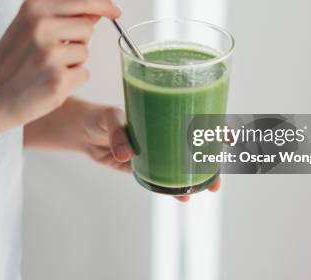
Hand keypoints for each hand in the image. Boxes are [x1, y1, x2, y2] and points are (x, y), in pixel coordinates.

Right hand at [0, 0, 120, 136]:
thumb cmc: (8, 64)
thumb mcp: (26, 28)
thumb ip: (60, 17)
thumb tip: (97, 11)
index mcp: (33, 9)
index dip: (104, 3)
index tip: (116, 10)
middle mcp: (42, 27)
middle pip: (88, 27)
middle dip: (79, 41)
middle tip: (52, 54)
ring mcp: (51, 55)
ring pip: (86, 53)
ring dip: (73, 63)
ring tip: (45, 70)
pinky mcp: (59, 81)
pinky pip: (84, 75)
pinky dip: (71, 82)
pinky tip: (47, 84)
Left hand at [25, 97, 220, 200]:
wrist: (81, 130)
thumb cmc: (99, 116)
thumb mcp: (108, 118)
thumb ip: (117, 133)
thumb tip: (126, 155)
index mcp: (163, 114)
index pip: (196, 119)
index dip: (216, 128)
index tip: (229, 136)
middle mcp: (164, 133)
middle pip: (196, 147)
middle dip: (212, 161)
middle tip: (220, 175)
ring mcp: (155, 151)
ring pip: (183, 165)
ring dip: (197, 178)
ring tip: (207, 190)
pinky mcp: (143, 168)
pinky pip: (162, 178)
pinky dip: (173, 187)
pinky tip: (181, 195)